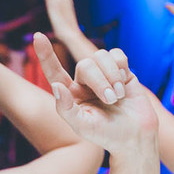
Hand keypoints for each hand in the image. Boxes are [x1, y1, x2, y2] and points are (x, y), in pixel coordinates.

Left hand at [34, 32, 155, 153]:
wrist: (136, 136)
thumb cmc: (107, 134)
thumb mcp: (83, 126)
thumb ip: (66, 108)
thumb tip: (55, 85)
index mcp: (71, 94)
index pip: (55, 72)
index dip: (46, 55)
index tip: (37, 37)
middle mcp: (84, 82)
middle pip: (85, 64)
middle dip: (99, 81)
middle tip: (110, 100)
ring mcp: (103, 75)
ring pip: (100, 56)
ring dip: (111, 76)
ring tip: (118, 96)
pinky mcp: (121, 71)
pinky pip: (117, 55)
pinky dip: (121, 68)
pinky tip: (124, 83)